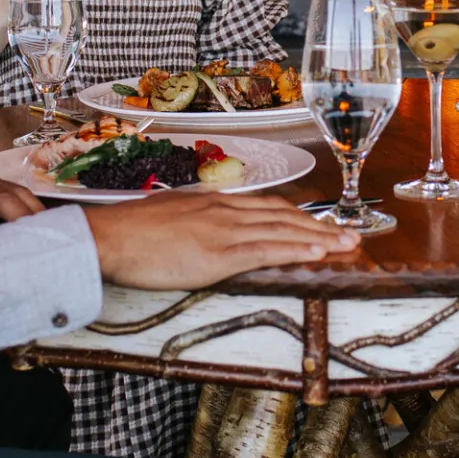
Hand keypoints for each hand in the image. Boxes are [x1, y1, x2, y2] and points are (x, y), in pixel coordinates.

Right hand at [83, 193, 360, 288]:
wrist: (109, 236)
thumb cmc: (131, 231)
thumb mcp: (171, 216)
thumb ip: (195, 220)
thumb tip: (206, 230)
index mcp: (214, 203)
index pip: (267, 207)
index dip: (299, 216)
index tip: (321, 222)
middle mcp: (225, 211)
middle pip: (284, 216)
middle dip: (320, 225)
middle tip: (350, 235)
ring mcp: (223, 231)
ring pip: (283, 230)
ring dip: (320, 238)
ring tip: (348, 245)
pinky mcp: (218, 254)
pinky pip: (266, 250)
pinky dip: (296, 249)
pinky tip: (318, 252)